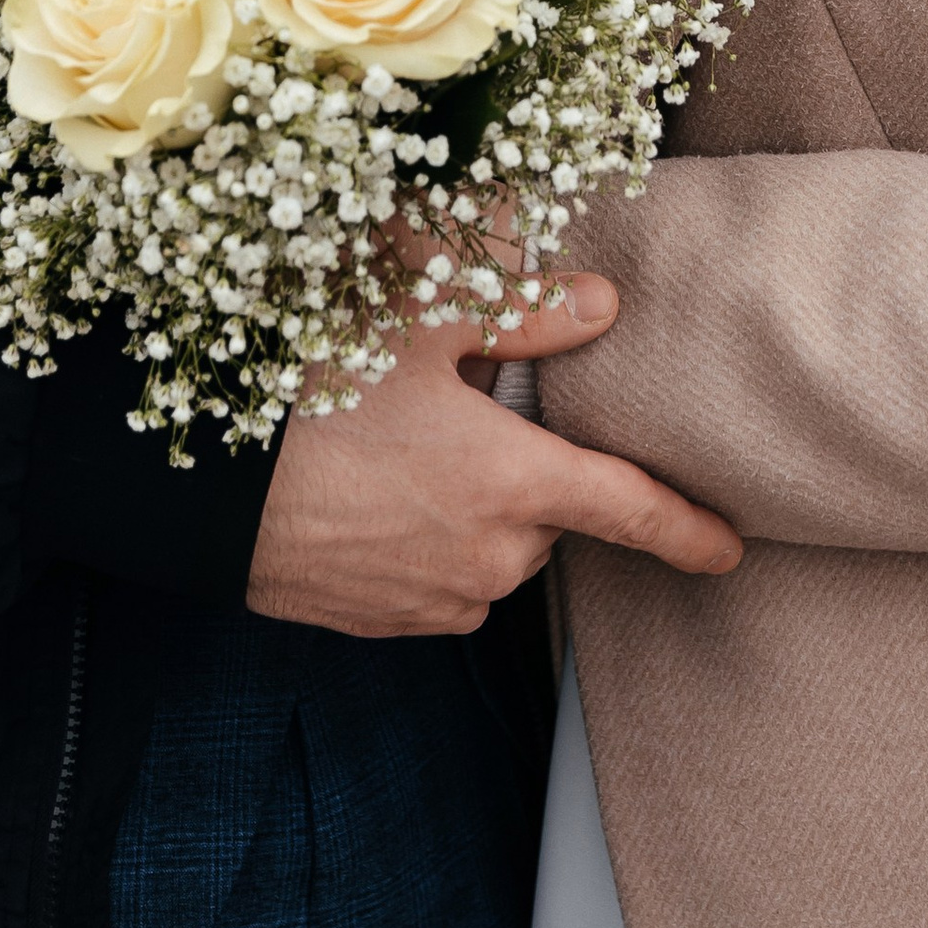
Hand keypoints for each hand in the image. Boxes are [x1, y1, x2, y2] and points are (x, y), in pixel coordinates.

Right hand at [243, 276, 743, 636]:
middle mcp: (490, 559)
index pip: (631, 511)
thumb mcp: (416, 322)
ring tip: (395, 446)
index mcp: (516, 485)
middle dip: (520, 468)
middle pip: (545, 516)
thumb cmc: (310, 390)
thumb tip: (602, 305)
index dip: (688, 529)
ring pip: (489, 550)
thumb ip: (522, 313)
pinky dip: (423, 541)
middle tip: (455, 410)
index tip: (729, 548)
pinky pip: (436, 581)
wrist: (198, 490)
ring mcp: (434, 600)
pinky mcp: (382, 623)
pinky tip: (368, 491)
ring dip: (468, 506)